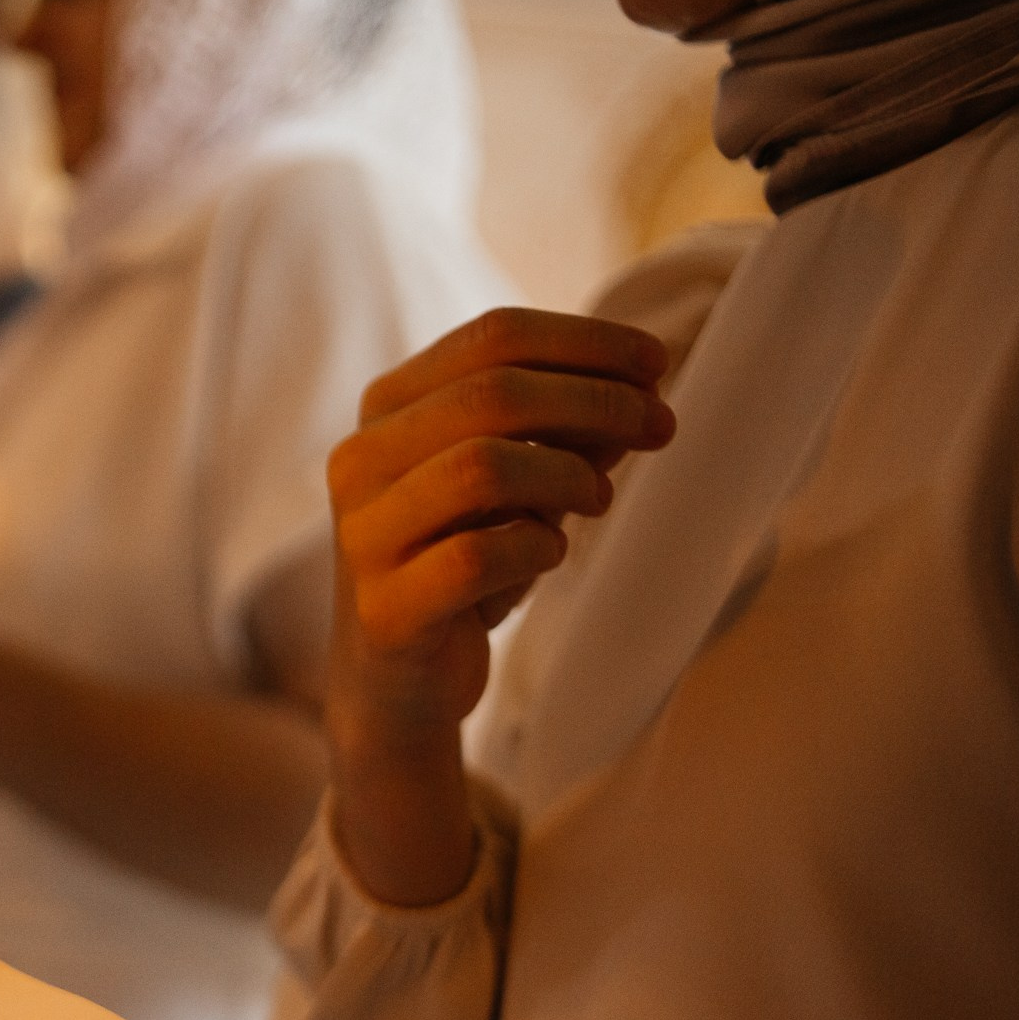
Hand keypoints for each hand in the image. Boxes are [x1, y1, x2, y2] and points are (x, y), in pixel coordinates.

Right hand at [323, 309, 671, 903]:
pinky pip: (479, 557)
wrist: (399, 682)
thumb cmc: (462, 562)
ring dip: (567, 476)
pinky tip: (548, 555)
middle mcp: (359, 461)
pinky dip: (536, 548)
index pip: (492, 337)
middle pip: (494, 392)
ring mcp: (364, 536)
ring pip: (484, 466)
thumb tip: (642, 388)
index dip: (587, 342)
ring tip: (597, 502)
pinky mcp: (385, 607)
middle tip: (660, 426)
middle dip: (596, 400)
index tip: (658, 364)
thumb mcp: (516, 482)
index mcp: (387, 409)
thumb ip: (565, 430)